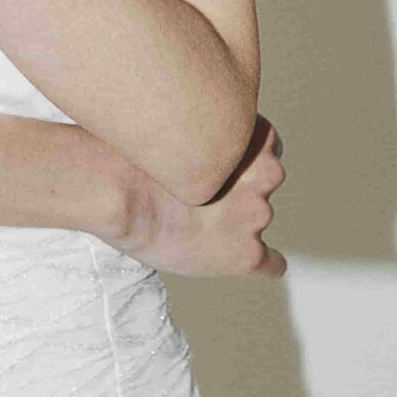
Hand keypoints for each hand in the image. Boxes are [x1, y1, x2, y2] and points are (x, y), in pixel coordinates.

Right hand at [111, 117, 287, 277]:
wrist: (125, 197)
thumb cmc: (139, 160)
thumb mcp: (180, 131)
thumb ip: (204, 135)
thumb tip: (194, 134)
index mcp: (249, 141)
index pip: (268, 142)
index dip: (245, 155)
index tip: (227, 162)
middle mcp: (261, 179)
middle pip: (266, 179)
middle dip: (243, 185)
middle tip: (209, 191)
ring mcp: (255, 218)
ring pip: (262, 216)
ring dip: (241, 218)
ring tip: (205, 221)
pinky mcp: (245, 255)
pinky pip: (271, 264)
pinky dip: (262, 263)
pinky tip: (242, 258)